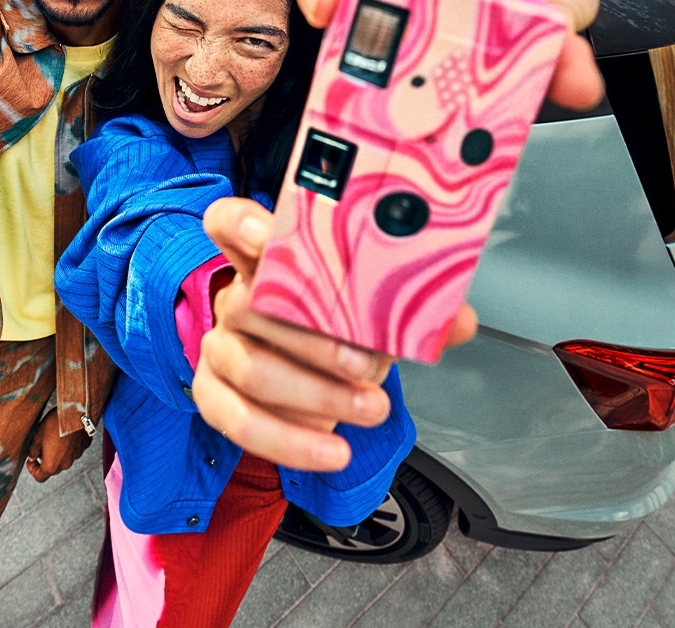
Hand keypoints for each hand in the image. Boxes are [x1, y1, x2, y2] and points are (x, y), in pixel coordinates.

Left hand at [24, 410, 90, 481]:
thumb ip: (32, 450)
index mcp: (51, 465)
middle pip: (52, 468)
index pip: (40, 477)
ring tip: (53, 437)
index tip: (30, 460)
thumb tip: (31, 457)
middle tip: (40, 447)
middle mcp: (65, 464)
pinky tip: (64, 433)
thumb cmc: (55, 424)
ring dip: (57, 453)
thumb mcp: (37, 436)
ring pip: (63, 459)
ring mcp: (76, 456)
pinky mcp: (83, 447)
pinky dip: (68, 446)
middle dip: (45, 460)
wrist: (76, 412)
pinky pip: (73, 450)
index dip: (32, 469)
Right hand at [192, 198, 473, 470]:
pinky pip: (242, 421)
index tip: (267, 237)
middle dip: (314, 338)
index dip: (240, 225)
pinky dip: (291, 441)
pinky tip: (331, 450)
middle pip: (250, 305)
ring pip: (252, 368)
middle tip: (367, 363)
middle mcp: (236, 300)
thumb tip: (460, 322)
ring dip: (316, 394)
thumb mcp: (374, 314)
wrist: (314, 386)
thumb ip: (411, 310)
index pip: (230, 223)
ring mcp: (221, 349)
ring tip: (369, 408)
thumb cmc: (340, 334)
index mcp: (268, 263)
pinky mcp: (214, 397)